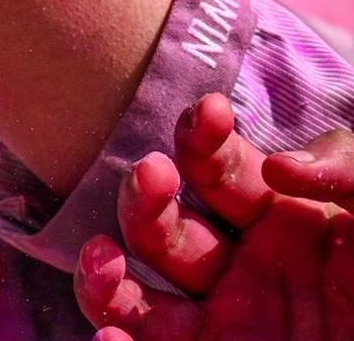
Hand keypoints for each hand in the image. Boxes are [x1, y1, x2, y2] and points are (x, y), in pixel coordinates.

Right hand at [74, 93, 353, 338]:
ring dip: (103, 272)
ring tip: (103, 261)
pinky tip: (110, 338)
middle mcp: (244, 268)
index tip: (210, 115)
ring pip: (135, 293)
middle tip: (151, 176)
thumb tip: (278, 170)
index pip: (221, 170)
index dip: (205, 139)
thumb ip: (351, 172)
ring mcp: (227, 324)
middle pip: (165, 226)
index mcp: (287, 220)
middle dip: (145, 198)